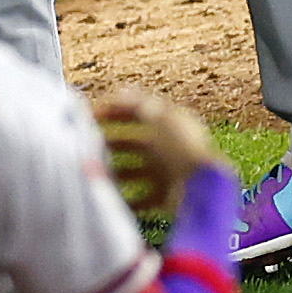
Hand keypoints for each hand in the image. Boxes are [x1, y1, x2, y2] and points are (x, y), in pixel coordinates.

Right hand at [91, 85, 222, 215]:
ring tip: (98, 172)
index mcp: (171, 123)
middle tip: (89, 144)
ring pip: (135, 169)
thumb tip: (119, 93)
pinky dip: (129, 199)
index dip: (115, 109)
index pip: (139, 110)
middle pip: (134, 141)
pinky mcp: (168, 195)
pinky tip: (115, 198)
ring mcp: (168, 171)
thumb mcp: (159, 118)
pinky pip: (143, 197)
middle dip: (111, 141)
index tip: (91, 114)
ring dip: (116, 171)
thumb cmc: (183, 150)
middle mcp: (170, 146)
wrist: (202, 190)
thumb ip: (137, 104)